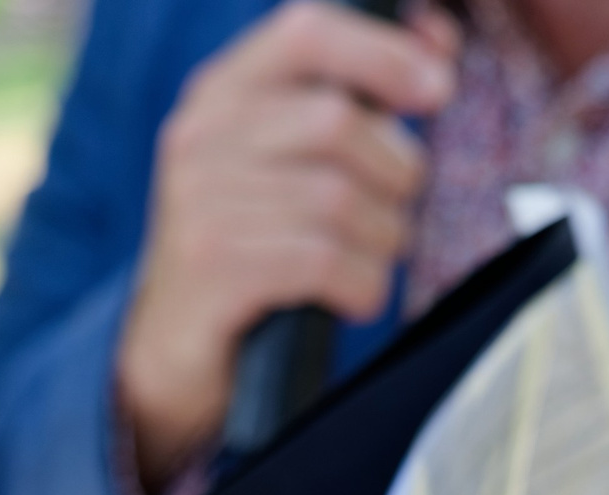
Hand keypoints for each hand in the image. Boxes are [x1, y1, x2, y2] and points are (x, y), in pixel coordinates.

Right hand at [116, 0, 459, 491]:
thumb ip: (352, 100)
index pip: (306, 33)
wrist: (169, 347)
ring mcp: (199, 204)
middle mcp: (200, 138)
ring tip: (372, 258)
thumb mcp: (285, 161)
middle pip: (335, 123)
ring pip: (337, 199)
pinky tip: (354, 295)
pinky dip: (361, 283)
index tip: (438, 89)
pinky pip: (321, 261)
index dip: (384, 52)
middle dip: (395, 171)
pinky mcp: (211, 269)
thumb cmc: (250, 246)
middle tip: (396, 208)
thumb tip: (439, 45)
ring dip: (382, 238)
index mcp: (220, 95)